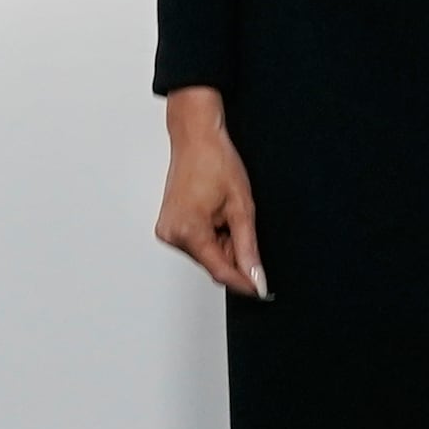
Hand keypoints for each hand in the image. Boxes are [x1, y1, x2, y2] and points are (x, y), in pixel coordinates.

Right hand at [152, 86, 269, 298]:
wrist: (196, 138)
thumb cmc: (215, 161)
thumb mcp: (241, 208)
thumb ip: (248, 248)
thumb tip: (256, 277)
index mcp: (188, 231)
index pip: (220, 271)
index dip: (244, 282)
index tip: (261, 289)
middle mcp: (172, 234)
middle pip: (212, 263)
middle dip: (233, 255)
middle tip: (242, 226)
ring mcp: (167, 230)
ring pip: (205, 254)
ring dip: (222, 243)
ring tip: (226, 212)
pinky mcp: (168, 225)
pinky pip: (195, 243)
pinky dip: (210, 236)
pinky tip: (216, 214)